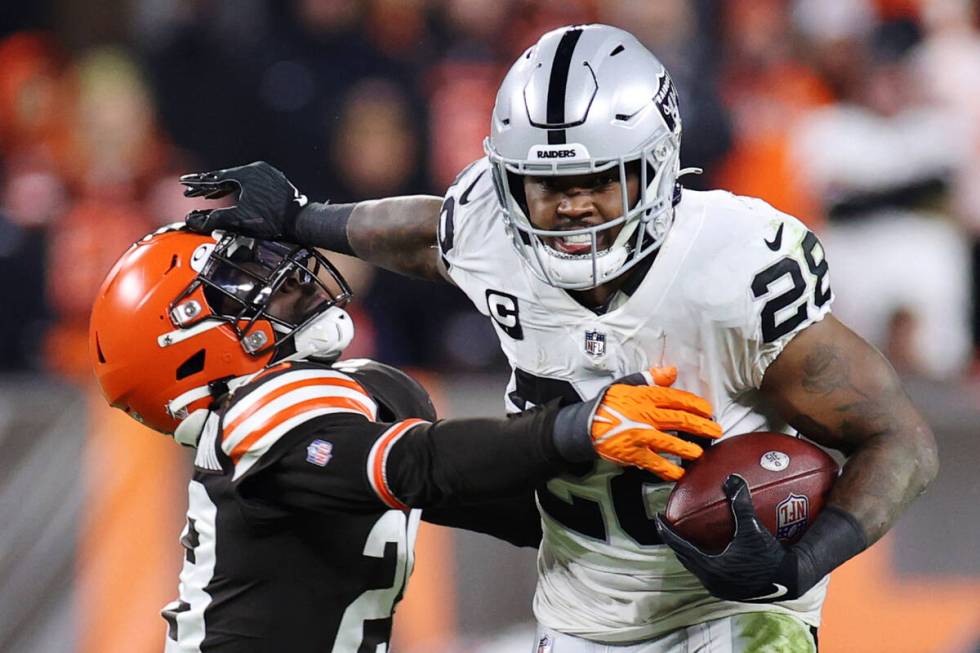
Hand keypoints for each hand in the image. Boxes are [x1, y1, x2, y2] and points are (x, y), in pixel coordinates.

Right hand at [180, 161, 306, 238]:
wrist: (301, 220)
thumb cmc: (273, 220)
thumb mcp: (240, 219)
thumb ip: (215, 219)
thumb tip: (194, 221)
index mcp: (246, 174)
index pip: (216, 178)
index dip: (198, 183)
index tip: (184, 183)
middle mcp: (257, 169)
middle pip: (227, 177)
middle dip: (209, 185)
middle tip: (192, 189)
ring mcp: (268, 174)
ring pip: (239, 179)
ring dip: (224, 187)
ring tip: (209, 194)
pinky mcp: (276, 181)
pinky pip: (251, 182)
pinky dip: (240, 189)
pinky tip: (234, 195)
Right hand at [589, 379, 720, 479]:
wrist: (586, 424)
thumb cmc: (607, 404)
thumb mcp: (626, 384)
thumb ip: (650, 378)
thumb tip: (671, 371)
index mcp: (645, 397)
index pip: (677, 399)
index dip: (696, 404)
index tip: (708, 410)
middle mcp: (645, 416)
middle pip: (680, 420)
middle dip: (701, 426)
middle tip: (715, 430)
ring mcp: (640, 436)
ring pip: (671, 442)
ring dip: (688, 448)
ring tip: (700, 452)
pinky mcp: (634, 453)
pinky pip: (655, 463)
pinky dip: (668, 470)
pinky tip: (680, 473)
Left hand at [654, 474, 809, 601]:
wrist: (792, 580)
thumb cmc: (771, 555)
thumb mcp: (753, 528)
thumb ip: (741, 503)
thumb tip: (732, 478)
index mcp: (710, 566)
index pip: (679, 546)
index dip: (666, 531)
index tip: (657, 517)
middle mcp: (711, 580)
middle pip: (685, 557)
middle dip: (676, 540)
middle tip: (669, 524)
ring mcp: (721, 588)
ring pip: (697, 567)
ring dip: (690, 551)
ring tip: (687, 535)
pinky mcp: (731, 590)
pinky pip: (710, 571)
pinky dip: (705, 558)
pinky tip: (711, 547)